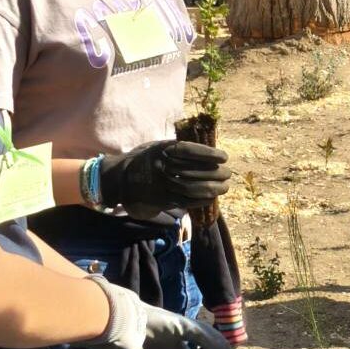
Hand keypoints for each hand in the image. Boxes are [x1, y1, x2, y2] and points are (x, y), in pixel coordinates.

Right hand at [99, 141, 230, 214]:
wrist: (121, 178)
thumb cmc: (145, 159)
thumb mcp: (159, 146)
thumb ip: (179, 148)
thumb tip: (208, 153)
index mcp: (162, 150)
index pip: (191, 151)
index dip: (210, 154)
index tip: (224, 157)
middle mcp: (162, 167)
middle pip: (195, 172)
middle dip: (216, 174)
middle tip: (228, 174)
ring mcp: (161, 185)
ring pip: (192, 189)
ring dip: (212, 189)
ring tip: (224, 186)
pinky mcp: (161, 200)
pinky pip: (186, 202)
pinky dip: (202, 200)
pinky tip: (211, 197)